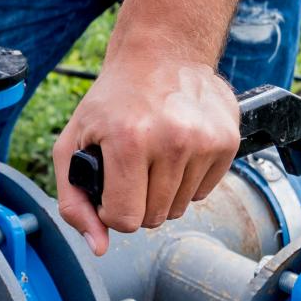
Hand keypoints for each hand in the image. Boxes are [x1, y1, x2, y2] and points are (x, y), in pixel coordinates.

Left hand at [53, 48, 239, 255]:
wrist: (161, 53)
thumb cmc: (113, 101)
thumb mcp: (72, 144)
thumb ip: (74, 202)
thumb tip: (99, 246)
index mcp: (129, 139)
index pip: (125, 219)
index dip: (112, 210)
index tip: (110, 187)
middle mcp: (172, 139)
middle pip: (155, 218)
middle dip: (138, 201)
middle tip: (131, 166)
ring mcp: (205, 139)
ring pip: (180, 208)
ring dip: (163, 191)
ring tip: (154, 154)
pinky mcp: (228, 140)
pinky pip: (204, 192)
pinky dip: (187, 180)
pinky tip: (176, 150)